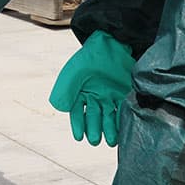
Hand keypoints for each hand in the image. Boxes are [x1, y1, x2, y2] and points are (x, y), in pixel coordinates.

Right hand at [48, 30, 134, 146]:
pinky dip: (122, 120)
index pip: (77, 113)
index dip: (78, 125)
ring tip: (110, 140)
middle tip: (95, 140)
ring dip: (109, 130)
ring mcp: (110, 96)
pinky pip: (123, 109)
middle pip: (94, 117)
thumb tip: (60, 108)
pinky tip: (122, 129)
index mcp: (80, 92)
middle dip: (94, 130)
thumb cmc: (89, 57)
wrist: (111, 43)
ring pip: (109, 117)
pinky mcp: (124, 93)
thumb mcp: (73, 72)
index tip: (79, 137)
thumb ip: (64, 90)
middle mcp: (95, 96)